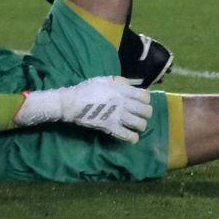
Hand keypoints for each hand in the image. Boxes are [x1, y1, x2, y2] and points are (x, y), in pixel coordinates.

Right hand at [14, 75, 152, 142]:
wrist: (72, 102)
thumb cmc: (87, 89)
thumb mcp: (104, 79)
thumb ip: (119, 81)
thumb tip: (131, 83)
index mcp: (121, 90)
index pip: (145, 96)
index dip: (146, 100)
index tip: (142, 102)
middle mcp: (123, 103)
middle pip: (146, 111)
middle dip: (146, 113)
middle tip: (141, 115)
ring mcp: (118, 116)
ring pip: (140, 124)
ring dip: (141, 126)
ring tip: (136, 126)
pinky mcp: (111, 127)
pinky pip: (128, 136)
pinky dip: (133, 138)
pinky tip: (132, 137)